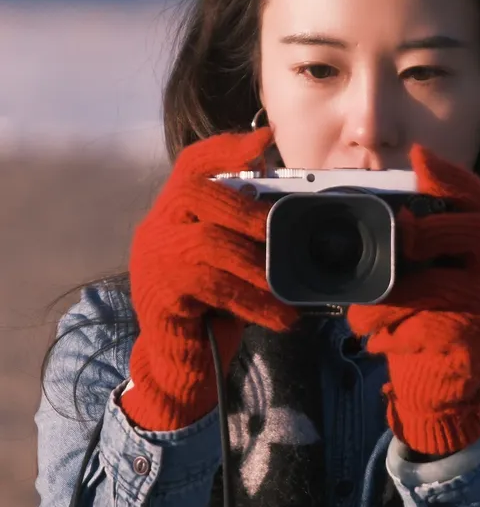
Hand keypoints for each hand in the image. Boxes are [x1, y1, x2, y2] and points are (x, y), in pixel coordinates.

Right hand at [122, 127, 297, 430]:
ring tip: (288, 284)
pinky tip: (282, 316)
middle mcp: (157, 228)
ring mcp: (153, 260)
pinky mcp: (160, 296)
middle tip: (278, 228)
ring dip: (256, 263)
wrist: (179, 366)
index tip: (264, 140)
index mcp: (174, 212)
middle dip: (243, 207)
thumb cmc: (213, 308)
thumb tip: (299, 213)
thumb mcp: (232, 262)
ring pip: (207, 242)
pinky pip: (211, 287)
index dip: (226, 148)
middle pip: (194, 193)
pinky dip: (253, 300)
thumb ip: (248, 234)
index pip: (192, 164)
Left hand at [347, 145, 479, 456]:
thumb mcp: (414, 275)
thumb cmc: (419, 320)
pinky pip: (428, 326)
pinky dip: (391, 331)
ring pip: (444, 284)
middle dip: (430, 231)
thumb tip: (377, 213)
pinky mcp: (473, 339)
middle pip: (477, 231)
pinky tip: (376, 339)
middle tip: (400, 241)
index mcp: (477, 248)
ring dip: (392, 296)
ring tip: (361, 312)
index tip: (420, 155)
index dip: (453, 175)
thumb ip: (406, 246)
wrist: (437, 388)